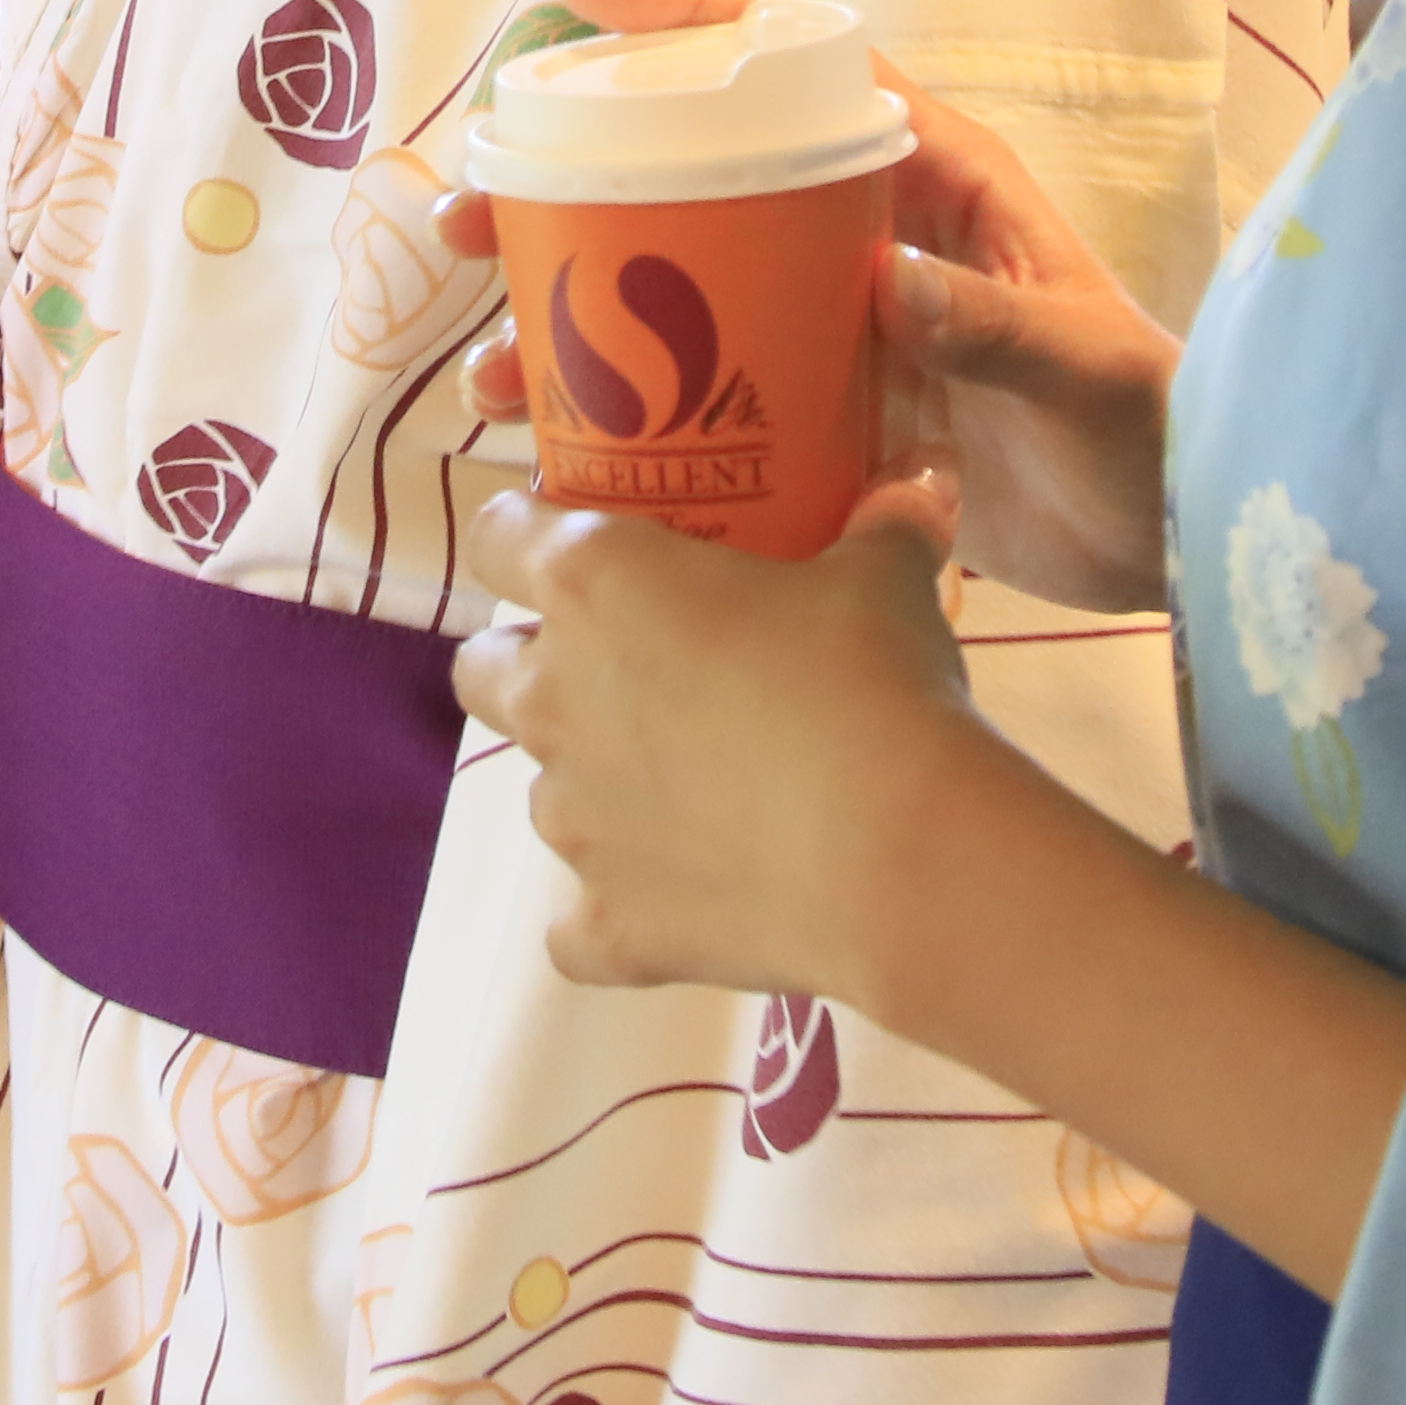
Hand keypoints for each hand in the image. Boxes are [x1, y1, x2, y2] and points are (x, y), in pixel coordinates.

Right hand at [445, 0, 1187, 609]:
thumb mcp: (1082, 364)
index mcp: (929, 174)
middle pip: (699, 178)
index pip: (799, 57)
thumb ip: (995, 321)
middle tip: (467, 225)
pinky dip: (631, 426)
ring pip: (682, 298)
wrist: (1181, 533)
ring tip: (493, 382)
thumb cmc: (1147, 423)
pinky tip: (566, 466)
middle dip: (571, 193)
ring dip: (578, 328)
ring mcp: (840, 325)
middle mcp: (867, 232)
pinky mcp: (829, 416)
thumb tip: (881, 282)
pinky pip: (706, 400)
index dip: (689, 15)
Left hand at [451, 481, 1012, 1004]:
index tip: (571, 535)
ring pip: (540, 791)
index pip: (497, 535)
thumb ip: (886, 522)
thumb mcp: (884, 579)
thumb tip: (923, 477)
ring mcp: (570, 821)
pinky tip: (683, 898)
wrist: (899, 855)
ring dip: (593, 781)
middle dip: (528, 661)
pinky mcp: (607, 924)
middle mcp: (554, 698)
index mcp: (595, 585)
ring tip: (690, 786)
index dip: (526, 531)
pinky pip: (578, 927)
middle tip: (625, 664)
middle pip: (482, 667)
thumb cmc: (869, 682)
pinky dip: (617, 911)